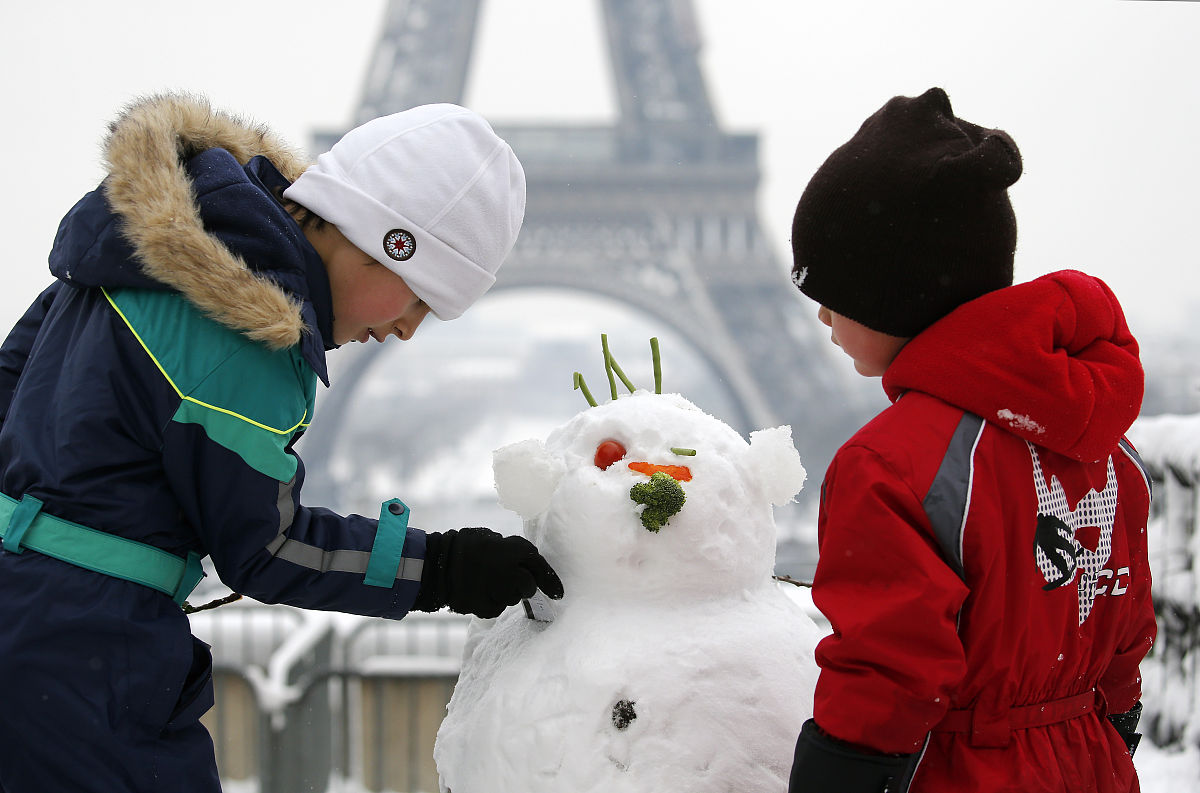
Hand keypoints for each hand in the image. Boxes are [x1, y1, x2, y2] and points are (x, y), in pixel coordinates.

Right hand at [415, 527, 563, 617]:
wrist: (438, 566)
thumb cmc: (465, 546)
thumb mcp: (492, 539)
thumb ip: (512, 551)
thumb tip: (524, 564)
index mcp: (515, 551)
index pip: (540, 566)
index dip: (551, 580)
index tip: (559, 593)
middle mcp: (512, 573)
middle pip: (528, 587)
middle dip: (523, 585)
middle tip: (507, 579)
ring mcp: (499, 593)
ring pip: (512, 598)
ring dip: (505, 592)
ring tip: (485, 581)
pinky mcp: (487, 609)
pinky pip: (496, 607)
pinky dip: (491, 601)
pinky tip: (478, 591)